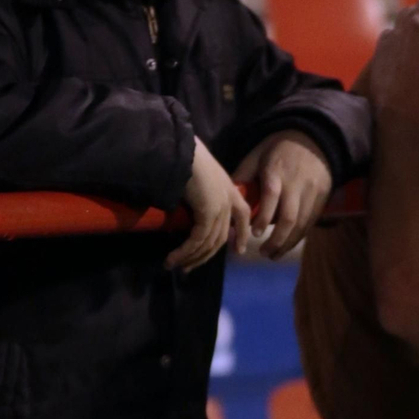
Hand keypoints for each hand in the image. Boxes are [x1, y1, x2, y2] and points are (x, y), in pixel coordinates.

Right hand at [168, 137, 251, 271]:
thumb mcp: (200, 177)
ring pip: (209, 243)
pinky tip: (174, 259)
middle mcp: (229, 200)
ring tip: (175, 266)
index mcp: (230, 189)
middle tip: (189, 268)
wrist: (182, 150)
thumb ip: (203, 192)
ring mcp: (220, 208)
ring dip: (190, 258)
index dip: (243, 233)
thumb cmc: (186, 158)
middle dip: (204, 256)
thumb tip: (190, 206)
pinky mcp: (208, 214)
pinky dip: (185, 252)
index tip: (239, 249)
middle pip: (221, 237)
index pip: (244, 215)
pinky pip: (198, 240)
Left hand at [234, 131, 333, 258]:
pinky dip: (298, 237)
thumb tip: (229, 199)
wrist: (315, 141)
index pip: (271, 196)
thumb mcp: (258, 155)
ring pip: (302, 224)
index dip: (263, 218)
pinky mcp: (322, 199)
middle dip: (276, 239)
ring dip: (287, 244)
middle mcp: (296, 184)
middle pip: (289, 217)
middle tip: (263, 252)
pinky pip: (310, 223)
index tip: (254, 234)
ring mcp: (312, 193)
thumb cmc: (279, 149)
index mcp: (277, 171)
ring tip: (273, 255)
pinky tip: (286, 246)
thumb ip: (244, 176)